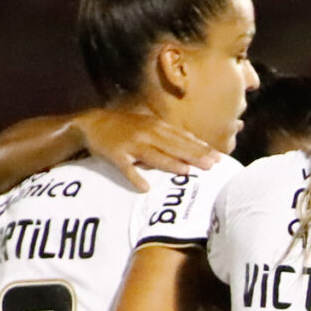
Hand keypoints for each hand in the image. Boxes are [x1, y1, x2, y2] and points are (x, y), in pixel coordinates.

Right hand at [78, 108, 220, 188]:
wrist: (93, 123)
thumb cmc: (126, 128)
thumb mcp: (150, 127)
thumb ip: (170, 137)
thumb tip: (195, 147)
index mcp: (157, 127)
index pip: (183, 138)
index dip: (201, 148)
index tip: (218, 157)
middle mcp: (147, 133)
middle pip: (173, 146)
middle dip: (193, 156)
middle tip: (211, 166)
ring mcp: (131, 143)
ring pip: (153, 155)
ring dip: (169, 163)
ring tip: (185, 172)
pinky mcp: (115, 154)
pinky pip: (126, 168)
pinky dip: (134, 177)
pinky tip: (144, 187)